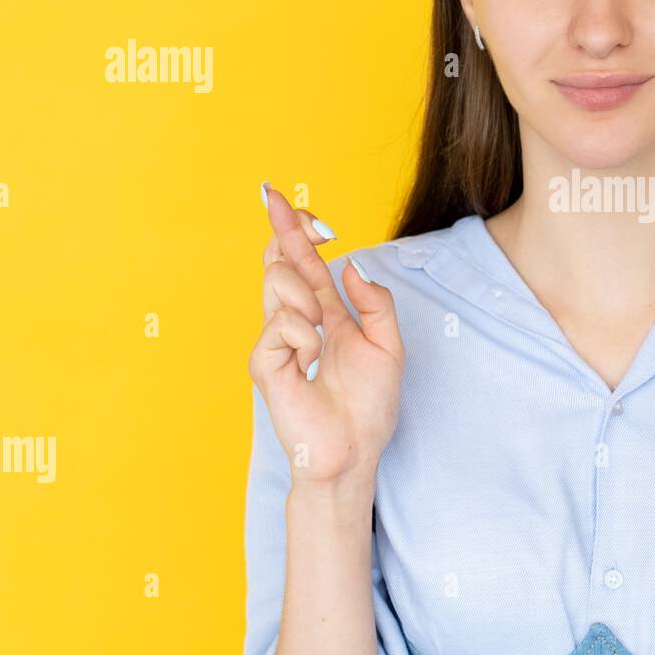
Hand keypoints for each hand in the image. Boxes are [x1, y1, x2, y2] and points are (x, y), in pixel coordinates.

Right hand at [248, 183, 404, 493]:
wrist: (355, 451)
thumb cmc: (370, 405)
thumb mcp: (389, 345)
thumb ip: (375, 303)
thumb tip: (351, 266)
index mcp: (323, 311)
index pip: (301, 259)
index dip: (295, 227)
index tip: (295, 204)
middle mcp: (295, 320)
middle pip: (279, 258)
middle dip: (290, 231)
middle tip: (319, 226)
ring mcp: (276, 341)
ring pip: (278, 282)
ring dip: (306, 295)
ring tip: (322, 329)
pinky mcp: (264, 364)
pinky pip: (280, 326)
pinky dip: (304, 337)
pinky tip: (313, 361)